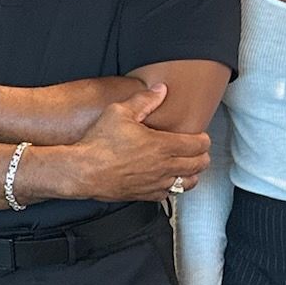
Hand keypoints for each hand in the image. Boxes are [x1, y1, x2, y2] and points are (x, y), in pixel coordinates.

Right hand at [51, 83, 208, 201]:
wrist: (82, 171)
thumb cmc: (99, 143)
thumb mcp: (119, 112)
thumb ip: (143, 100)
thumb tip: (160, 89)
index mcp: (162, 145)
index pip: (198, 145)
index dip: (204, 139)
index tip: (201, 136)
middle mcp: (163, 166)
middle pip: (198, 165)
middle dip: (203, 157)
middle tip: (200, 151)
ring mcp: (155, 183)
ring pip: (187, 183)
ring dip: (191, 174)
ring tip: (188, 168)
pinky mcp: (144, 195)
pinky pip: (168, 195)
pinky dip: (172, 188)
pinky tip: (167, 181)